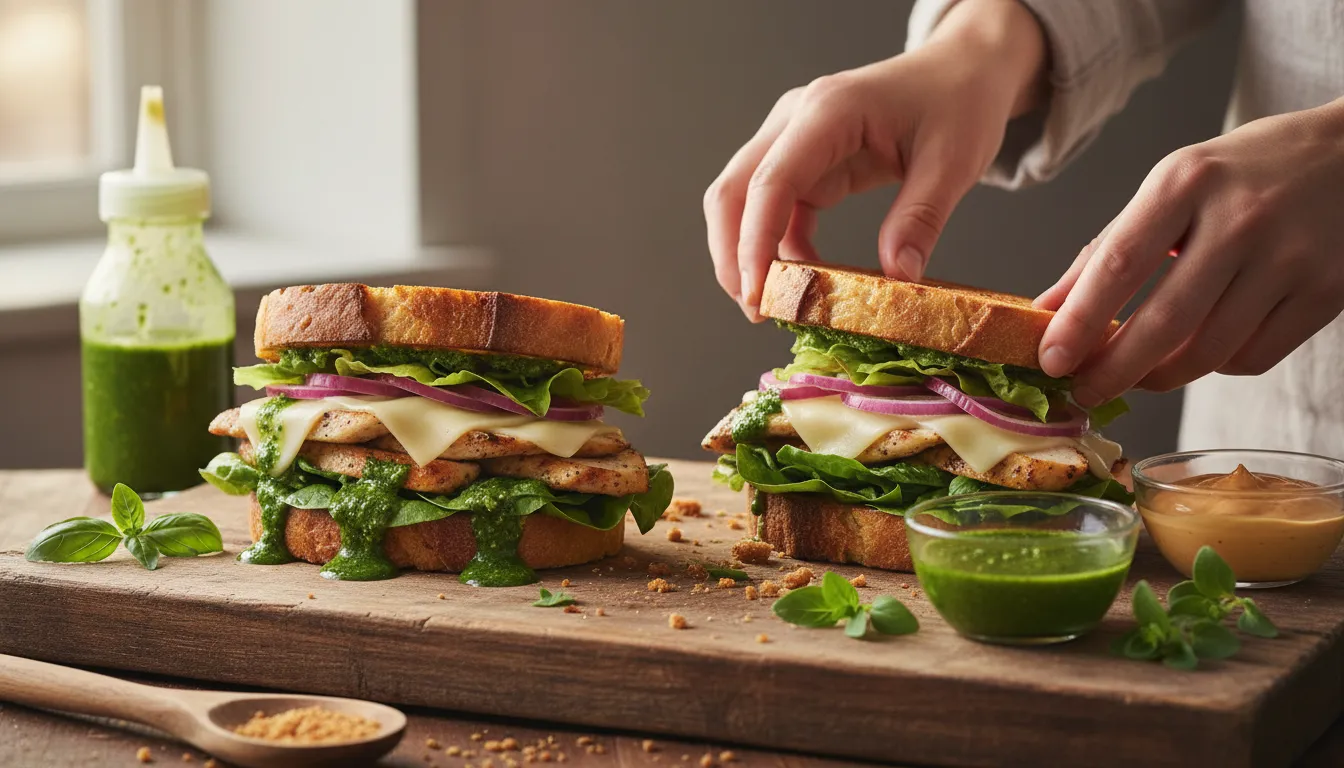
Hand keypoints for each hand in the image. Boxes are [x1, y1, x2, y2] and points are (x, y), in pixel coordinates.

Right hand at [703, 0, 1046, 319]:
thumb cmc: (958, 101)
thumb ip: (921, 218)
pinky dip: (780, 248)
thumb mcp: (954, 161)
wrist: (962, 71)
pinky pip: (774, 210)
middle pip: (733, 192)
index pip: (771, 182)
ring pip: (743, 202)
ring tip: (776, 305)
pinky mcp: (804, 162)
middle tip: (756, 310)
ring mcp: (794, 140)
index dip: (754, 243)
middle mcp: (796, 121)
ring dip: (749, 254)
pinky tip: (804, 279)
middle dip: (733, 255)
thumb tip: (898, 277)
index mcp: (829, 111)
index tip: (757, 296)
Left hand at [1036, 97, 1343, 405]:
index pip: (1118, 264)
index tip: (1050, 360)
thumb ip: (1109, 248)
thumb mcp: (1172, 187)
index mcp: (1187, 182)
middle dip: (1114, 371)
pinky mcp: (1327, 292)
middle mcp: (1240, 219)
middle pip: (1164, 321)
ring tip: (1135, 375)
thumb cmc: (1246, 172)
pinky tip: (1202, 350)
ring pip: (1209, 352)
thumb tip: (1047, 309)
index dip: (1079, 322)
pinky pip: (1253, 357)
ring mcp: (1289, 258)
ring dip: (1160, 377)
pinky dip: (1216, 366)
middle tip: (1084, 391)